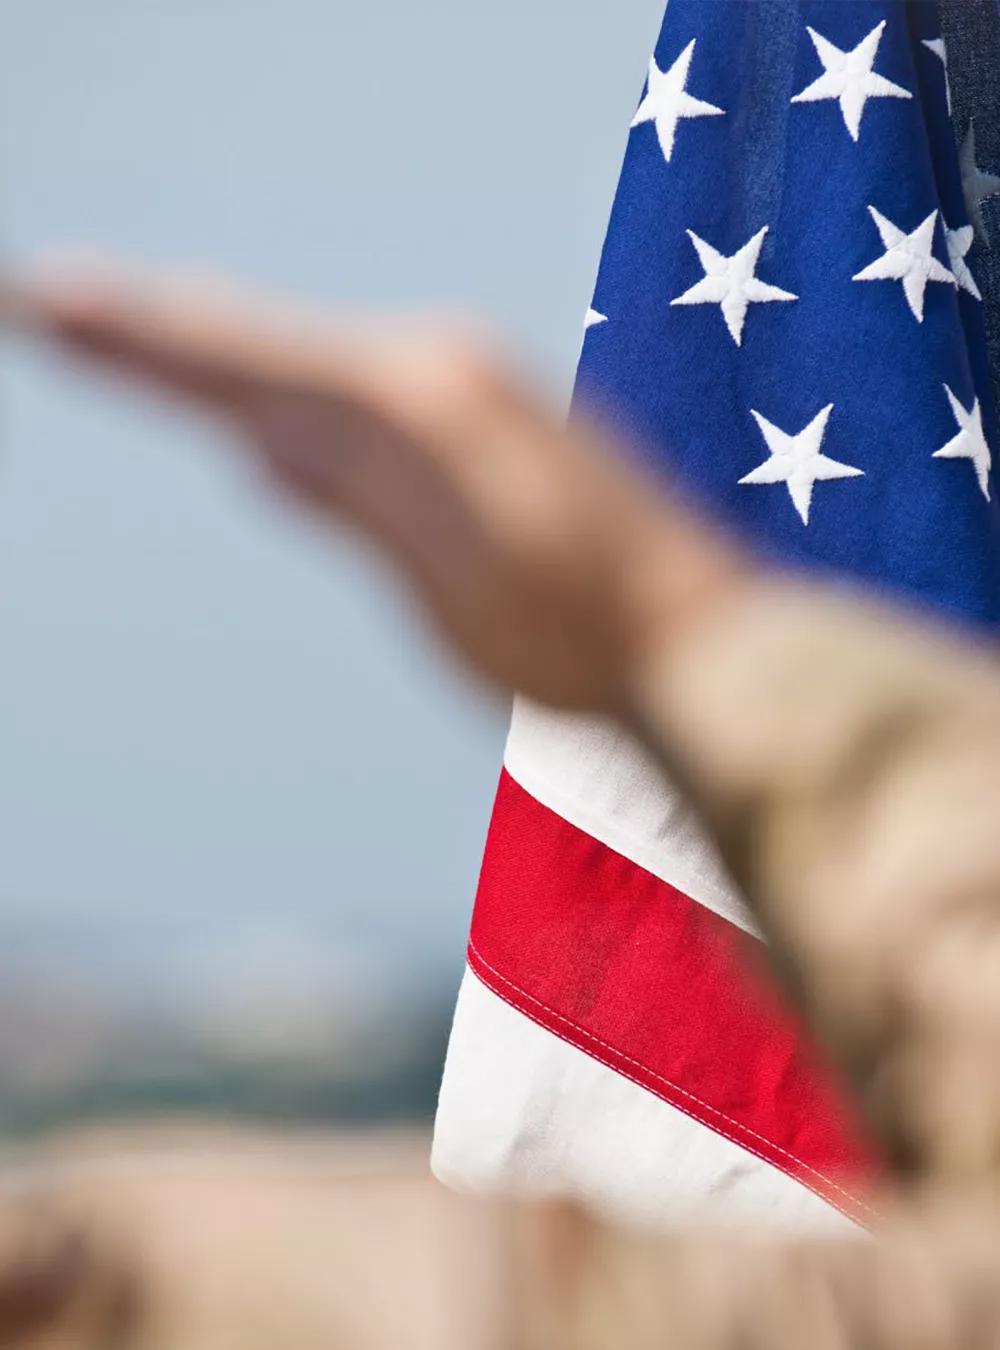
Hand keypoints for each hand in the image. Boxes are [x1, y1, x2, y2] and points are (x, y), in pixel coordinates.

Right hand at [1, 259, 748, 714]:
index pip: (250, 362)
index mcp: (428, 407)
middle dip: (159, 328)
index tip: (48, 305)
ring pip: (312, 362)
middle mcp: (448, 374)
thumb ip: (362, 506)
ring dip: (219, 349)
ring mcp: (473, 392)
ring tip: (124, 329)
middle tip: (51, 297)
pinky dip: (291, 384)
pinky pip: (360, 393)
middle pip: (269, 345)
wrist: (699, 639)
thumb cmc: (584, 637)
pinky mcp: (490, 424)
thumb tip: (260, 441)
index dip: (144, 340)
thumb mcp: (460, 590)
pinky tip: (261, 400)